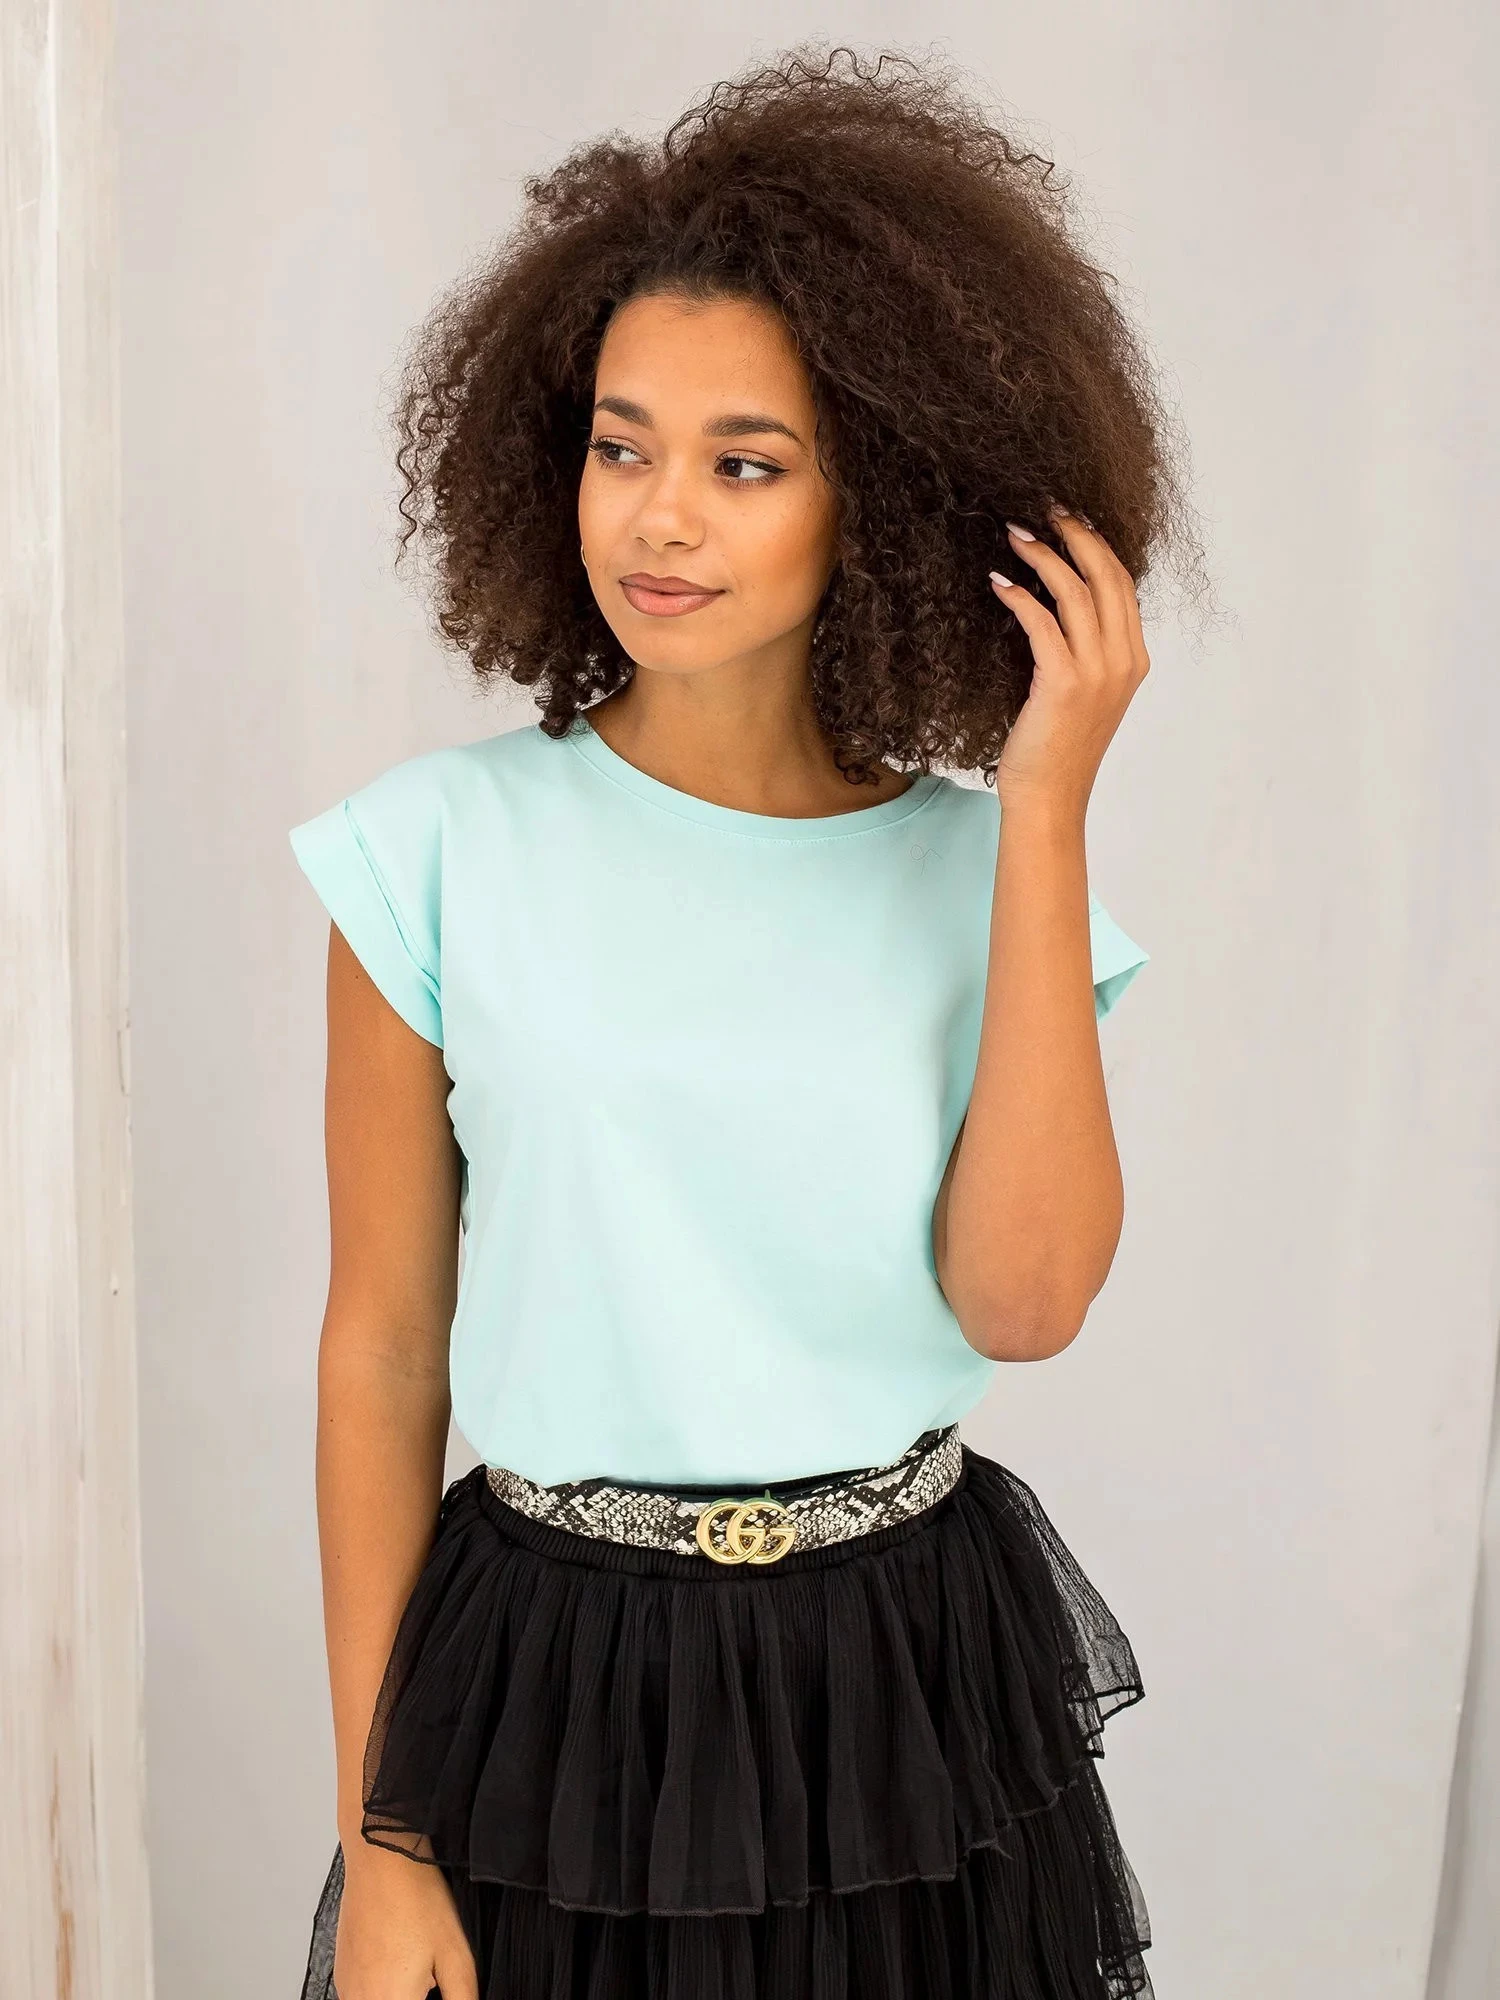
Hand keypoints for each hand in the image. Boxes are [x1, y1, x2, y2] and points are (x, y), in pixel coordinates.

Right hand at [332, 1840, 477, 1999]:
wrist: (381, 1858)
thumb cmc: (416, 1897)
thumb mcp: (456, 1954)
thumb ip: (461, 1999)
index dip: (432, 1998)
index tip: (438, 1984)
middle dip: (417, 1995)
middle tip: (430, 1975)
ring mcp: (346, 1989)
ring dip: (401, 1992)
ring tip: (416, 1961)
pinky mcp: (341, 1974)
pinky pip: (364, 1994)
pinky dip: (384, 1986)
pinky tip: (400, 1956)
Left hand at [988, 505, 1149, 816]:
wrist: (1049, 798)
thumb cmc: (1057, 750)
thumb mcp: (1085, 694)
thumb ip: (1085, 652)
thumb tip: (1059, 606)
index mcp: (1134, 660)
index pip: (1122, 585)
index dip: (1097, 546)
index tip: (1070, 521)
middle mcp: (1123, 661)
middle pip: (1106, 576)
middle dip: (1075, 535)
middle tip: (1045, 509)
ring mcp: (1097, 672)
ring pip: (1076, 591)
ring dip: (1043, 556)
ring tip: (1016, 535)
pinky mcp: (1063, 682)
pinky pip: (1042, 622)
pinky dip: (1020, 595)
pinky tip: (1000, 583)